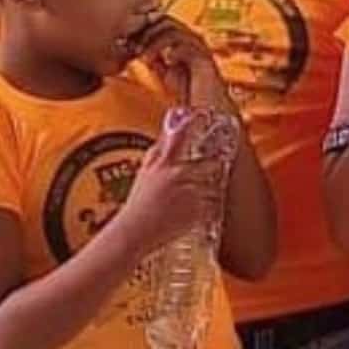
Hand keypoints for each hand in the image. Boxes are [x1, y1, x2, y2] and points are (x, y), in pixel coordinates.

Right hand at [113, 109, 228, 256]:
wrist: (135, 232)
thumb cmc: (137, 206)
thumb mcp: (143, 174)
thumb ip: (155, 156)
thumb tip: (165, 139)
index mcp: (162, 163)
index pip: (179, 136)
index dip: (192, 124)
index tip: (201, 116)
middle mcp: (177, 174)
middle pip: (209, 164)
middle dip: (212, 169)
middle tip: (211, 173)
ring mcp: (189, 192)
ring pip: (212, 187)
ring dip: (208, 194)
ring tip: (191, 203)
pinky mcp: (197, 211)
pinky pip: (212, 207)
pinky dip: (206, 211)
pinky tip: (192, 215)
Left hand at [137, 15, 227, 110]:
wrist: (206, 108)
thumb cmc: (188, 91)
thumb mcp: (163, 71)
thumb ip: (153, 57)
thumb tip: (135, 46)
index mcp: (182, 39)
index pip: (160, 21)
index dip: (143, 30)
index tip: (130, 44)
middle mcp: (191, 38)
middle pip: (166, 20)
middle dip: (147, 34)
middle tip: (136, 49)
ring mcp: (199, 47)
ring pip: (174, 31)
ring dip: (155, 43)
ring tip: (146, 58)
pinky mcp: (205, 58)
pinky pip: (186, 46)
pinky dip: (172, 52)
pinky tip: (166, 62)